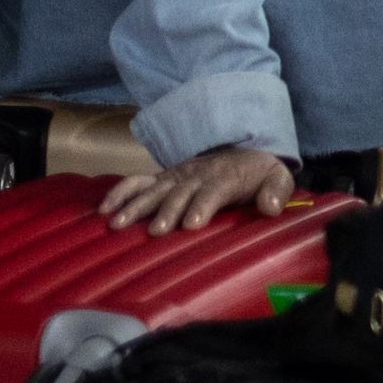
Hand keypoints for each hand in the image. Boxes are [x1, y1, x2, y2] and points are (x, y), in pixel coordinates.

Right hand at [100, 144, 295, 234]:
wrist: (245, 152)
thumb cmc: (260, 173)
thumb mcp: (278, 178)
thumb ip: (277, 192)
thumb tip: (270, 207)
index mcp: (226, 176)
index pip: (213, 190)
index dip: (202, 205)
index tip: (191, 224)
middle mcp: (197, 175)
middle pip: (180, 192)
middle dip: (167, 210)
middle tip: (156, 231)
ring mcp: (177, 176)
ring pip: (155, 189)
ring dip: (136, 205)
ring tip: (118, 224)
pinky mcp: (163, 179)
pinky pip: (138, 183)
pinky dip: (120, 193)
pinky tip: (104, 209)